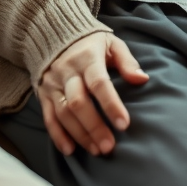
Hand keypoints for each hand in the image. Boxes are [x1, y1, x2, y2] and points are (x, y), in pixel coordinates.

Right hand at [37, 31, 148, 156]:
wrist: (55, 34)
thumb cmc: (91, 44)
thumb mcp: (112, 44)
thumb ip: (127, 62)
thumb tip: (142, 79)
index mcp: (87, 57)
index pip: (99, 84)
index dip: (111, 105)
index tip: (124, 124)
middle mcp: (67, 72)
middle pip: (78, 103)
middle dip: (94, 127)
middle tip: (109, 146)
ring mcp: (53, 84)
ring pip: (63, 114)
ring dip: (79, 135)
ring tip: (97, 150)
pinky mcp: (44, 95)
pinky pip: (48, 118)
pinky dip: (58, 136)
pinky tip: (70, 150)